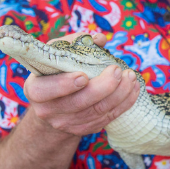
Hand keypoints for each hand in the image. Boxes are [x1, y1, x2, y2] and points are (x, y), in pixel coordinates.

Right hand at [23, 32, 139, 136]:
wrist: (53, 105)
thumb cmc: (57, 72)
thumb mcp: (59, 55)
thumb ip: (76, 43)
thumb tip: (99, 39)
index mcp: (36, 90)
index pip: (46, 90)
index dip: (65, 85)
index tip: (83, 76)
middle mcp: (49, 111)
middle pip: (79, 102)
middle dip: (103, 87)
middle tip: (118, 71)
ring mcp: (67, 123)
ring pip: (98, 111)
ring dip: (119, 94)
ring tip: (131, 77)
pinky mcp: (84, 129)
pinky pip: (107, 118)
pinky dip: (124, 103)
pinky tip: (133, 89)